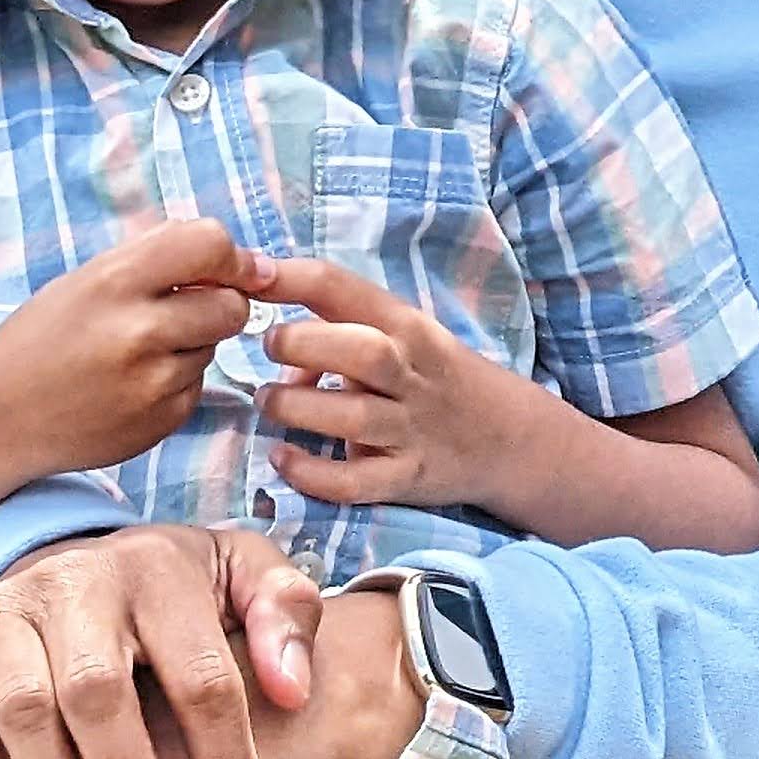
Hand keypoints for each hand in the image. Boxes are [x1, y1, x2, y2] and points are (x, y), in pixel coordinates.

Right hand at [0, 220, 271, 479]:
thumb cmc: (43, 337)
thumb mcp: (88, 278)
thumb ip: (158, 260)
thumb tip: (247, 264)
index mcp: (115, 281)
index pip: (210, 244)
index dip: (233, 257)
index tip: (236, 269)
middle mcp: (138, 331)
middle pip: (232, 305)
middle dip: (219, 304)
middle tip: (180, 311)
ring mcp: (152, 384)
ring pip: (214, 348)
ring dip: (192, 345)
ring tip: (136, 352)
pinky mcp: (159, 423)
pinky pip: (197, 389)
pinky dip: (175, 382)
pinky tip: (130, 385)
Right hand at [0, 524, 325, 758]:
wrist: (72, 561)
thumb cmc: (174, 593)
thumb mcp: (242, 575)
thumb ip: (287, 613)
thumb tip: (292, 688)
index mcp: (157, 568)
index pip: (200, 677)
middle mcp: (73, 582)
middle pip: (100, 695)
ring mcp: (3, 612)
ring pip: (24, 714)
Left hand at [254, 256, 549, 518]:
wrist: (509, 437)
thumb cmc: (436, 376)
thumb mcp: (404, 337)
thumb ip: (342, 333)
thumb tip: (279, 347)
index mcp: (406, 326)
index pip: (343, 288)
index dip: (289, 277)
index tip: (249, 275)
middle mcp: (412, 374)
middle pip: (361, 351)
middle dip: (303, 344)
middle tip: (267, 346)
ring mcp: (412, 429)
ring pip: (353, 417)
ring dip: (298, 408)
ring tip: (269, 401)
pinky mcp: (408, 478)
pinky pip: (356, 483)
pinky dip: (313, 474)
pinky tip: (283, 460)